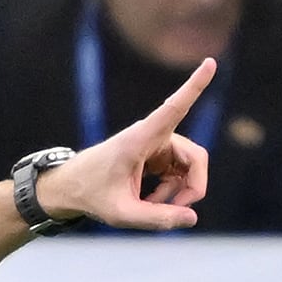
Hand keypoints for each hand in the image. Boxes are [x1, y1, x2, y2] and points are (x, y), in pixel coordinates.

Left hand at [31, 55, 212, 230]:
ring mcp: (159, 144)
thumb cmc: (91, 194)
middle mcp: (154, 135)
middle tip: (177, 212)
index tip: (210, 62)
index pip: (173, 108)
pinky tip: (150, 201)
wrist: (72, 188)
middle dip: (193, 188)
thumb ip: (156, 219)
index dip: (194, 87)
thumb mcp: (121, 214)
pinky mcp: (159, 155)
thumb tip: (191, 218)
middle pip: (197, 158)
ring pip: (190, 169)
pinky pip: (180, 174)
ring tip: (151, 206)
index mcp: (141, 138)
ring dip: (178, 193)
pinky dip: (171, 192)